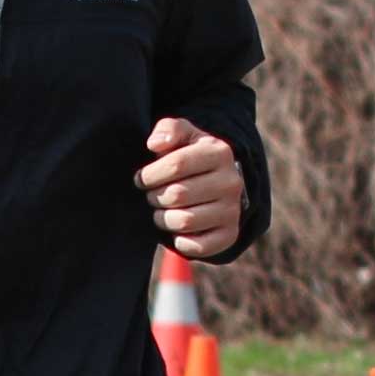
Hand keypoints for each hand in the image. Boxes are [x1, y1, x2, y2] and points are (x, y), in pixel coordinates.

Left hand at [136, 115, 244, 258]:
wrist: (217, 183)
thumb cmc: (189, 157)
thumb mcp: (182, 136)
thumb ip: (169, 129)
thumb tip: (155, 144)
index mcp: (220, 152)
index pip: (176, 165)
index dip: (150, 174)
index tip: (141, 178)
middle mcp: (231, 182)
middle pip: (177, 195)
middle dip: (155, 196)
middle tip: (152, 195)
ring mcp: (232, 210)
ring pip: (183, 221)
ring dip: (163, 218)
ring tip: (161, 210)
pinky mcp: (229, 235)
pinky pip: (196, 246)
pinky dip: (179, 241)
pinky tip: (176, 228)